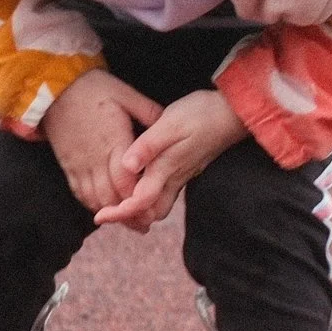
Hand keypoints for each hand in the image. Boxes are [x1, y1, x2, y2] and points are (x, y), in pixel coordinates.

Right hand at [41, 70, 162, 230]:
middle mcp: (96, 158)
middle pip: (111, 197)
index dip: (138, 199)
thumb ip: (149, 112)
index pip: (126, 181)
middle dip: (128, 215)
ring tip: (128, 223)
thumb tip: (169, 123)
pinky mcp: (67, 165)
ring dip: (111, 214)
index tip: (152, 209)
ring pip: (95, 199)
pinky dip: (92, 205)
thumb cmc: (93, 88)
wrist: (53, 87)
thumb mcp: (126, 94)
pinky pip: (79, 193)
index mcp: (114, 142)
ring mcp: (79, 164)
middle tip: (144, 225)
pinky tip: (103, 210)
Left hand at [94, 89, 246, 228]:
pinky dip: (148, 197)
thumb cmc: (201, 114)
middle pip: (150, 213)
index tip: (99, 216)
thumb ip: (148, 145)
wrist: (232, 113)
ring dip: (139, 210)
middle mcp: (174, 178)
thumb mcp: (170, 123)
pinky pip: (164, 194)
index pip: (140, 203)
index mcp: (166, 169)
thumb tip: (125, 166)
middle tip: (106, 211)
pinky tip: (137, 184)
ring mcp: (181, 176)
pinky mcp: (184, 170)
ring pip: (159, 206)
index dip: (119, 213)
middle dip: (129, 218)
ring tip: (117, 202)